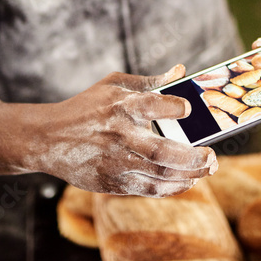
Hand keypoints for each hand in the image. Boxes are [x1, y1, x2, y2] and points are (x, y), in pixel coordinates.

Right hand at [36, 65, 216, 196]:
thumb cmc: (86, 107)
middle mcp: (119, 135)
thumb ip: (150, 81)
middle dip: (193, 158)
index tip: (189, 109)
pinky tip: (186, 181)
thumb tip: (181, 71)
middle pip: (162, 152)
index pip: (153, 105)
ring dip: (188, 175)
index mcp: (119, 106)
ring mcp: (114, 162)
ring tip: (206, 169)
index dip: (176, 107)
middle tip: (212, 157)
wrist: (48, 138)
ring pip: (158, 175)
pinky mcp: (110, 182)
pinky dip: (171, 188)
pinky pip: (147, 189)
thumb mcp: (113, 85)